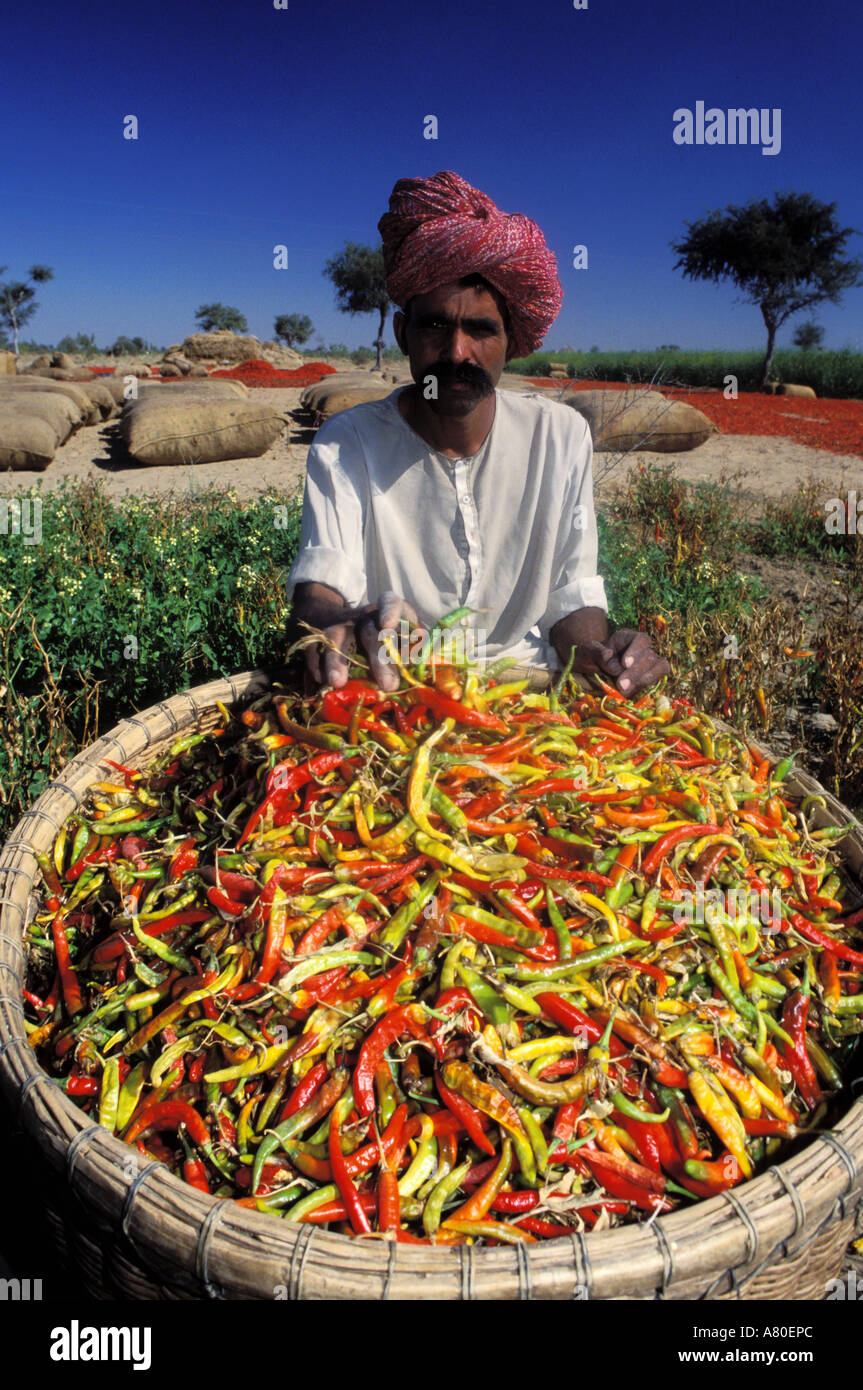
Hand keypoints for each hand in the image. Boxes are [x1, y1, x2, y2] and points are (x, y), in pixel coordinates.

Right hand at [306, 591, 425, 691]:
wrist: (328, 615)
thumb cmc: (380, 636)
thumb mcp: (401, 636)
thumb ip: (417, 652)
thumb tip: (434, 677)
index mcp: (385, 611)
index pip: (390, 602)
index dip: (391, 611)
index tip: (388, 625)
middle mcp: (362, 616)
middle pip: (368, 631)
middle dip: (378, 658)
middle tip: (389, 685)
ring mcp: (337, 625)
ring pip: (336, 637)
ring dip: (336, 660)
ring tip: (337, 682)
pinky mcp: (317, 636)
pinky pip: (314, 649)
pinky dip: (316, 665)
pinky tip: (321, 682)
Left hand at [571, 628, 669, 695]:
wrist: (589, 668)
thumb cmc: (589, 656)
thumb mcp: (587, 652)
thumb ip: (597, 653)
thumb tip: (613, 662)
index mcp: (627, 638)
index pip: (641, 639)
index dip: (637, 651)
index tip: (625, 664)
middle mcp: (641, 649)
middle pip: (650, 656)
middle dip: (636, 672)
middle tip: (621, 685)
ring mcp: (647, 664)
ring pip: (659, 668)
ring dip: (644, 680)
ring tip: (624, 691)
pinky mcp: (647, 678)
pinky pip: (655, 681)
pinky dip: (644, 688)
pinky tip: (630, 694)